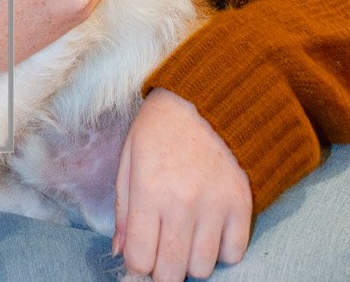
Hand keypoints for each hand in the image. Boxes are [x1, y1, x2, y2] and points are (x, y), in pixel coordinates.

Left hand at [114, 87, 251, 281]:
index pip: (139, 259)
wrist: (206, 99)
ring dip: (191, 260)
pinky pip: (233, 253)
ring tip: (185, 236)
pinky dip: (221, 250)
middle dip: (162, 270)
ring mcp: (214, 206)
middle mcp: (181, 203)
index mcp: (147, 190)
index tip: (140, 257)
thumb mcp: (130, 156)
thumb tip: (120, 251)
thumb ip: (123, 208)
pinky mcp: (241, 204)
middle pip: (171, 273)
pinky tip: (210, 228)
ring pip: (202, 268)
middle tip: (161, 251)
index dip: (137, 265)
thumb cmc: (160, 127)